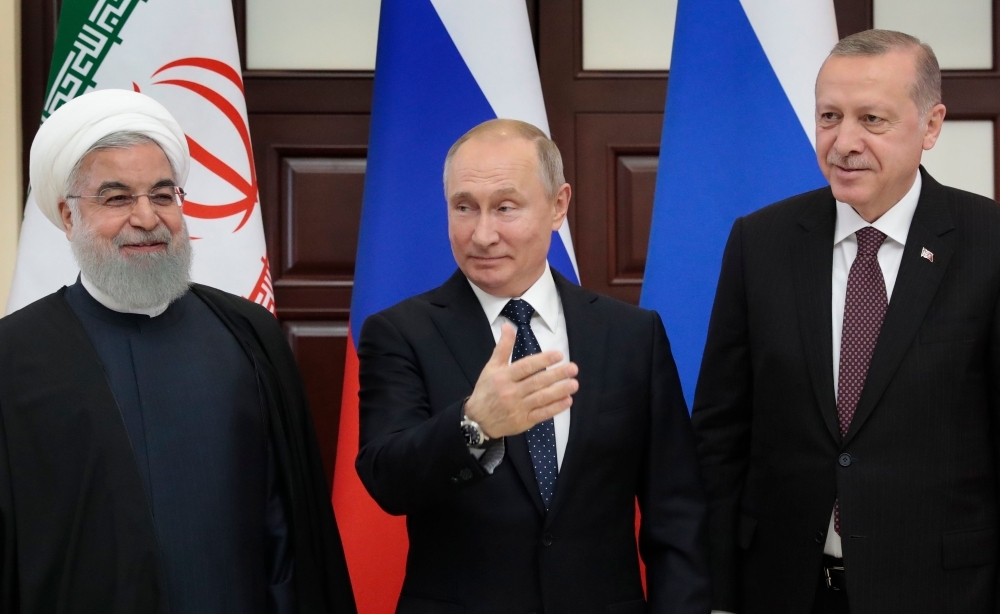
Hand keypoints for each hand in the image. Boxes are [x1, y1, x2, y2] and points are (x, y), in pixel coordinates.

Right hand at [463, 323, 578, 438]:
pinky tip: (567, 401)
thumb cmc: (486, 390)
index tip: (559, 355)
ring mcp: (518, 408)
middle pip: (537, 382)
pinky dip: (555, 408)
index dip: (543, 360)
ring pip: (541, 398)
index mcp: (504, 377)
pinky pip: (542, 414)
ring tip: (574, 384)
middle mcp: (511, 392)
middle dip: (557, 375)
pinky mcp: (524, 421)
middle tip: (573, 368)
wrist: (478, 420)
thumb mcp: (491, 367)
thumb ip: (503, 347)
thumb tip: (508, 326)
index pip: (526, 366)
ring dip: (559, 391)